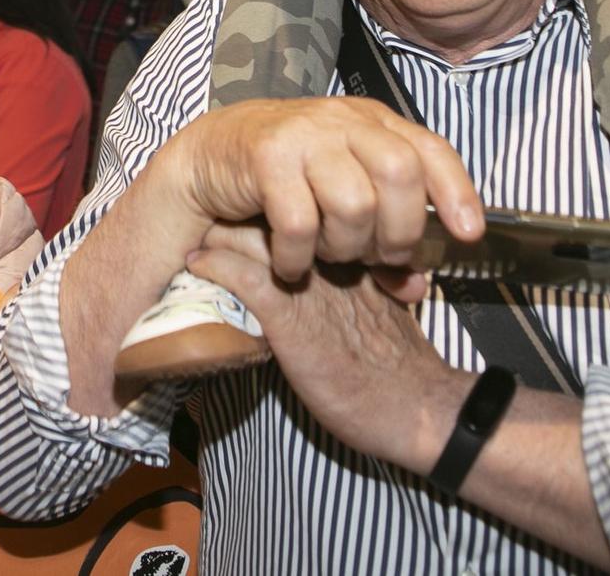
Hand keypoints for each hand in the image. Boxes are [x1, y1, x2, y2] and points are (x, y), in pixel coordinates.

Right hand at [158, 96, 482, 283]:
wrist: (209, 156)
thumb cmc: (285, 180)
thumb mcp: (342, 199)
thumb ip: (382, 241)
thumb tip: (418, 288)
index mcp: (372, 123)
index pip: (430, 149)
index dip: (456, 192)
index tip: (468, 235)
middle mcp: (343, 121)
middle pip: (400, 175)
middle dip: (398, 233)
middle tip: (376, 257)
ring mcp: (303, 135)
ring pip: (354, 203)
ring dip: (344, 247)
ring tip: (326, 256)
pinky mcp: (265, 156)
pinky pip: (300, 222)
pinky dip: (299, 257)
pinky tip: (290, 263)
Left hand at [186, 222, 468, 471]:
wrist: (416, 408)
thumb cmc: (399, 364)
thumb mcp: (382, 302)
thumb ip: (357, 276)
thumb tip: (324, 265)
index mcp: (351, 250)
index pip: (302, 203)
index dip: (268, 201)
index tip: (240, 204)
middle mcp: (327, 259)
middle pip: (270, 212)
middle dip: (234, 209)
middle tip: (202, 212)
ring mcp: (308, 286)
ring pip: (250, 237)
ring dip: (216, 234)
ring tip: (192, 237)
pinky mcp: (291, 319)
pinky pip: (243, 277)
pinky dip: (215, 266)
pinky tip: (198, 263)